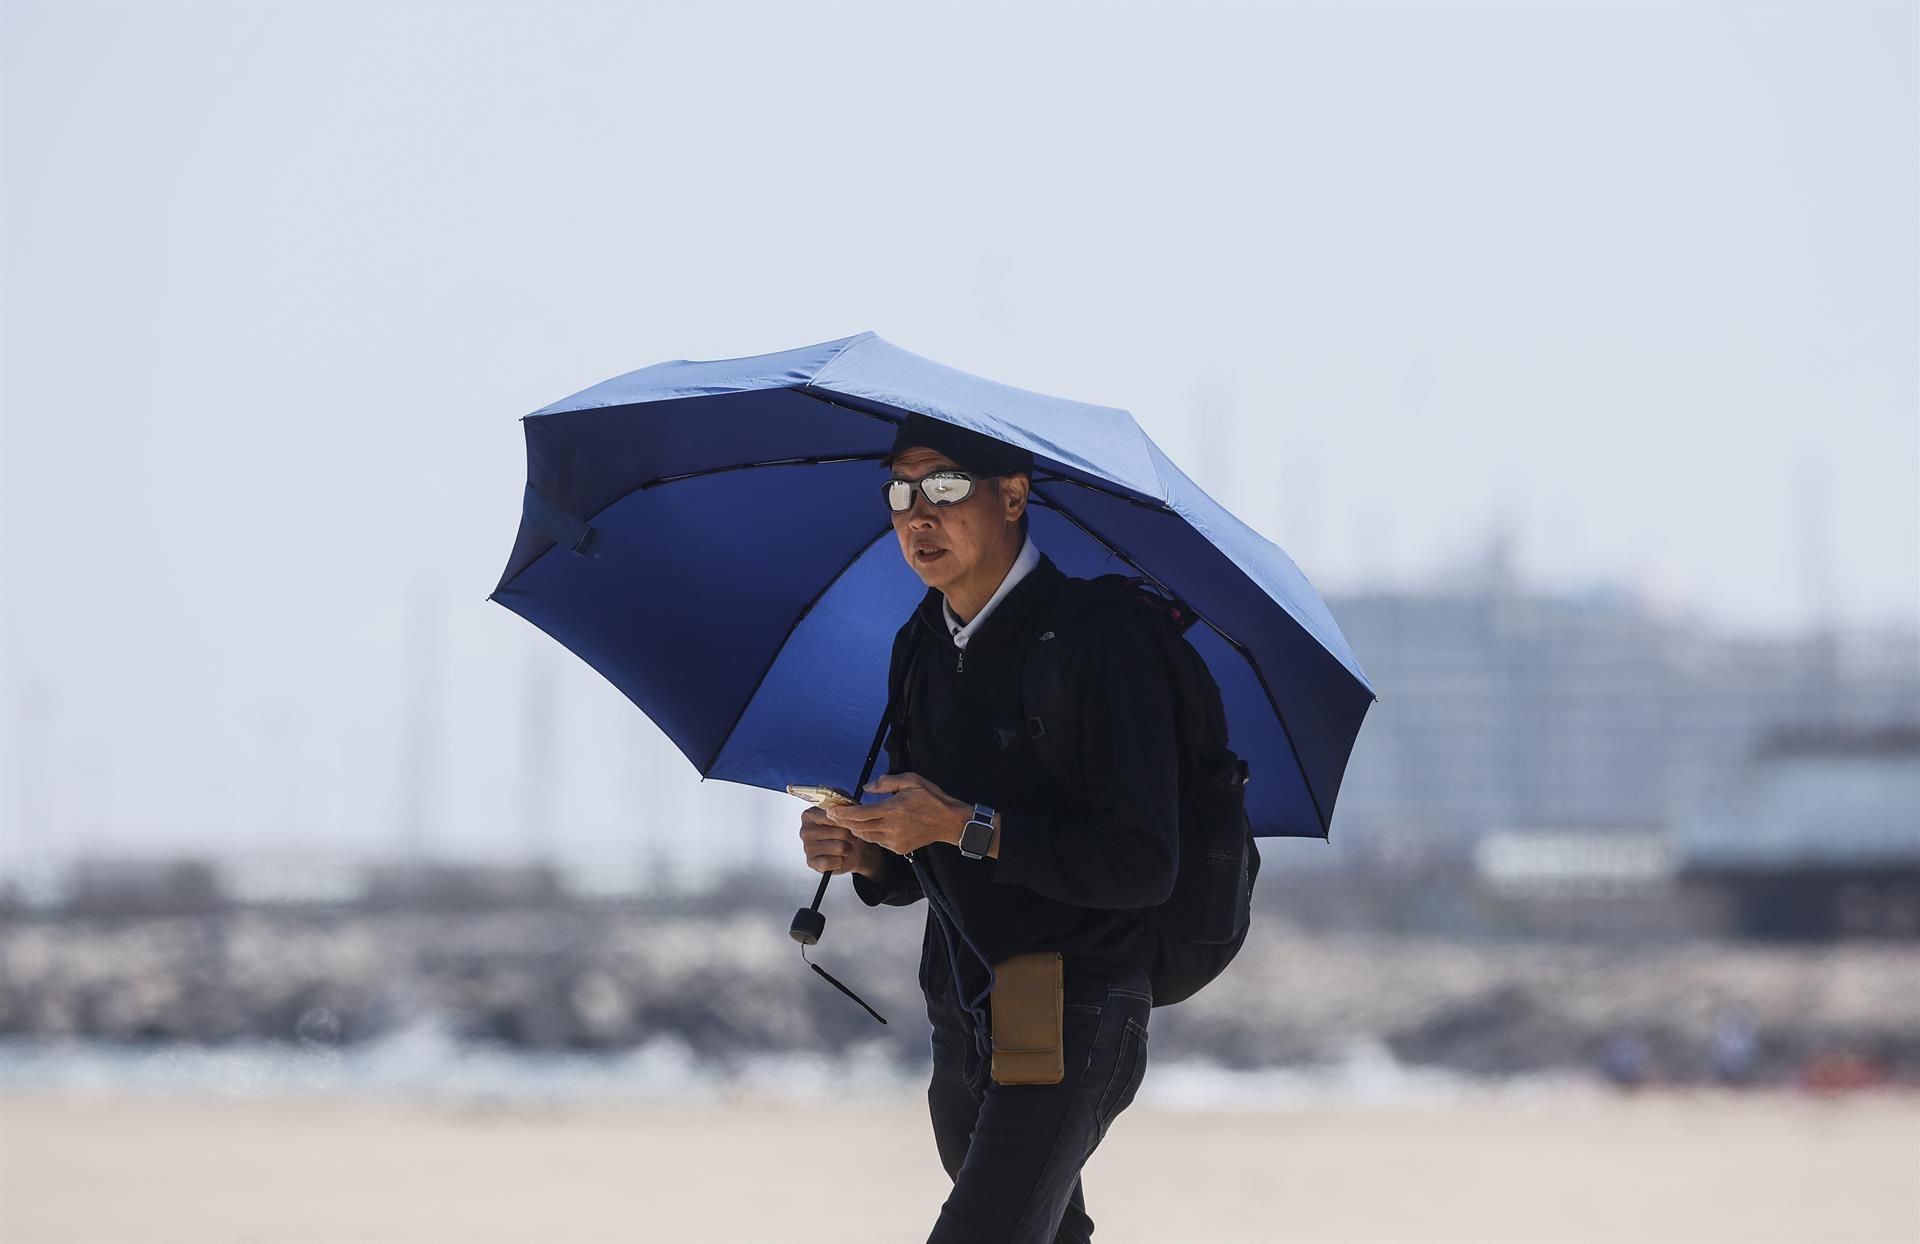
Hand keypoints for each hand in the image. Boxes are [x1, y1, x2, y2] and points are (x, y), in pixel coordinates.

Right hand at [798, 804, 879, 876]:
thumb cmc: (846, 829)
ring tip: (845, 846)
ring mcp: (807, 848)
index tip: (851, 822)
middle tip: (850, 837)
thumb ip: (845, 803)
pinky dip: (842, 861)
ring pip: (840, 847)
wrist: (851, 851)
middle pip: (841, 832)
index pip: (833, 815)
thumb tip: (847, 805)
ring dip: (848, 848)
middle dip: (851, 836)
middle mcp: (805, 831)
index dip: (847, 820)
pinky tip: (839, 857)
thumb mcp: (848, 810)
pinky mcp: (812, 863)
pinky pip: (835, 862)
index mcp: (809, 814)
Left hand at [823, 772, 969, 857]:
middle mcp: (891, 827)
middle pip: (858, 827)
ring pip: (866, 836)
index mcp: (893, 809)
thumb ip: (886, 783)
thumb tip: (866, 788)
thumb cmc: (931, 798)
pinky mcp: (898, 848)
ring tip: (847, 820)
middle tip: (832, 814)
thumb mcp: (911, 780)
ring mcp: (894, 840)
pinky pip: (877, 841)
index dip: (842, 813)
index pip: (860, 813)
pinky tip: (867, 827)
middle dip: (843, 821)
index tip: (830, 810)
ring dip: (855, 828)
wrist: (949, 822)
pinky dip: (869, 834)